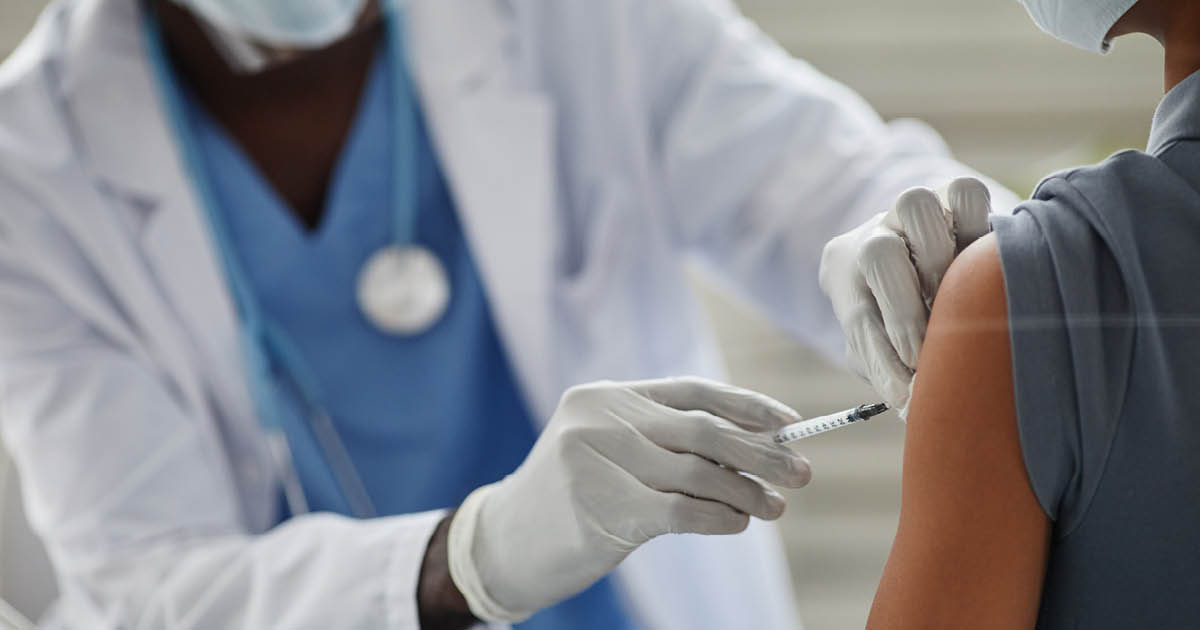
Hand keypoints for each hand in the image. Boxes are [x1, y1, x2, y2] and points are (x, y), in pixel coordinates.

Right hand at [446, 377, 811, 622]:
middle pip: (703, 431)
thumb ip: (666, 441)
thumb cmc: (570, 496)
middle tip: (802, 472)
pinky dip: (720, 517)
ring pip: (698, 472)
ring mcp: (597, 462)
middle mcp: (600, 419)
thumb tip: (758, 446)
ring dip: (747, 492)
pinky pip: (682, 511)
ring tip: (775, 506)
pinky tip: (738, 523)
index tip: (789, 423)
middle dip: (761, 452)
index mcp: (605, 395)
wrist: (502, 543)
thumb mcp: (607, 450)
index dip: (747, 406)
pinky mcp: (603, 509)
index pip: (692, 391)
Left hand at [818, 177, 991, 411]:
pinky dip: (976, 220)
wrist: (927, 257)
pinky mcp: (956, 194)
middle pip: (878, 253)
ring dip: (938, 258)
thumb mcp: (884, 347)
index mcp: (847, 271)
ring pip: (915, 208)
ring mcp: (915, 210)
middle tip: (926, 350)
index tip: (906, 395)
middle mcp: (876, 234)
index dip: (883, 359)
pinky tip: (985, 262)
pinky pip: (966, 191)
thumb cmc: (898, 316)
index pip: (860, 317)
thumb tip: (912, 404)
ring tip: (956, 298)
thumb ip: (890, 370)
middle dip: (905, 310)